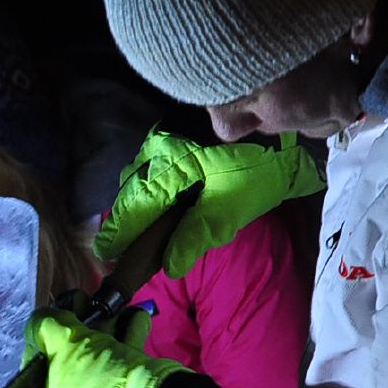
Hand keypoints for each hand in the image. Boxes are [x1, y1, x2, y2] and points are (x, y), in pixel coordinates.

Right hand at [94, 131, 323, 277]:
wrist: (281, 122)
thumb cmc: (260, 165)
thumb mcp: (234, 203)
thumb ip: (198, 233)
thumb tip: (170, 265)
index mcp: (171, 162)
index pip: (138, 204)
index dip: (121, 231)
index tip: (106, 254)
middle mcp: (159, 147)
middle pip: (132, 191)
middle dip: (127, 220)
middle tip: (120, 249)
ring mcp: (165, 138)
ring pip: (139, 177)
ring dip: (138, 204)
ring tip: (140, 231)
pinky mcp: (173, 136)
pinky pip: (151, 166)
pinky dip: (152, 189)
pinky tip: (163, 205)